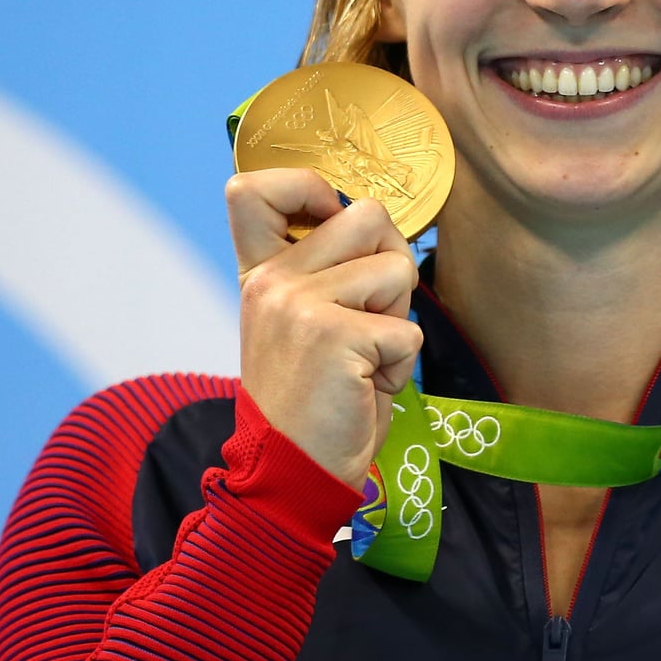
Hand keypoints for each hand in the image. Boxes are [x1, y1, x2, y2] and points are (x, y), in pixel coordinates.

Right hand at [225, 168, 421, 484]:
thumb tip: (382, 224)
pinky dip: (401, 365)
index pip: (252, 187)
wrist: (293, 473)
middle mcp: (273, 280)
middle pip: (368, 215)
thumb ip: (325, 271)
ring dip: (399, 320)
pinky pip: (408, 331)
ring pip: (397, 270)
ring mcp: (300, 305)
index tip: (330, 222)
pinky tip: (368, 387)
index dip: (309, 187)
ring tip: (365, 359)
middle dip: (390, 264)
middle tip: (369, 319)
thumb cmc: (314, 401)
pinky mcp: (335, 337)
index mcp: (260, 273)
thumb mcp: (302, 324)